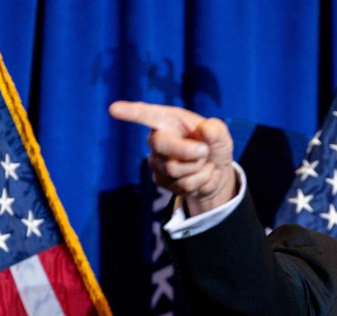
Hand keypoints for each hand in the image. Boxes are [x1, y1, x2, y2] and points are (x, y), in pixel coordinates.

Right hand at [109, 101, 236, 215]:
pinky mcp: (161, 180)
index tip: (114, 109)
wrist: (215, 173)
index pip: (147, 114)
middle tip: (204, 152)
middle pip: (160, 144)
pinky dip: (198, 182)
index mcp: (169, 120)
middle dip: (186, 151)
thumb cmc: (214, 146)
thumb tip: (205, 129)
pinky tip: (199, 176)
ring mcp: (157, 161)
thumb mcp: (222, 136)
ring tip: (203, 162)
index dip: (131, 112)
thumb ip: (217, 131)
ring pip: (173, 169)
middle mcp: (158, 138)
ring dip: (197, 168)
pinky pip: (181, 185)